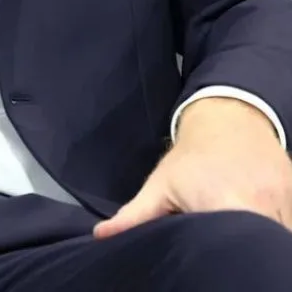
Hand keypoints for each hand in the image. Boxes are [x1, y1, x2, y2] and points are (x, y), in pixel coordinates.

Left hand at [95, 96, 291, 236]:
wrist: (230, 119)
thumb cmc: (191, 157)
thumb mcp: (160, 185)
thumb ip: (136, 216)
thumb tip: (103, 236)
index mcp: (227, 204)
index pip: (234, 247)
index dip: (225, 257)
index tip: (214, 254)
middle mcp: (263, 205)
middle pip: (260, 246)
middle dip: (245, 252)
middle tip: (224, 245)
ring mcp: (287, 202)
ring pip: (279, 238)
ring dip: (262, 241)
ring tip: (238, 233)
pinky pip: (290, 224)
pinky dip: (276, 231)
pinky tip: (257, 226)